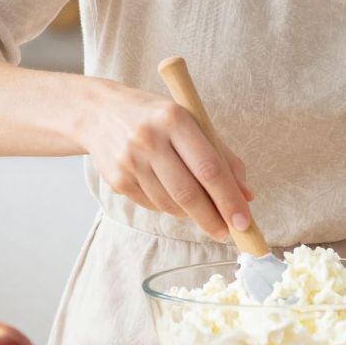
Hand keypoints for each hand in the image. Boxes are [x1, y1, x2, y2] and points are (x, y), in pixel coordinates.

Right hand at [74, 79, 253, 240]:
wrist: (99, 112)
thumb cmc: (156, 117)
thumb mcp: (192, 122)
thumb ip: (222, 156)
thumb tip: (246, 195)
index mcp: (175, 119)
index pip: (209, 168)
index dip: (228, 199)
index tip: (243, 221)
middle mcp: (149, 139)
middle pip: (188, 193)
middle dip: (212, 219)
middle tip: (227, 233)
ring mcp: (130, 161)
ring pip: (170, 204)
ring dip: (191, 214)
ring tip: (201, 210)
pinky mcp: (116, 179)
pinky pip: (152, 205)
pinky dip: (170, 208)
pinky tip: (174, 197)